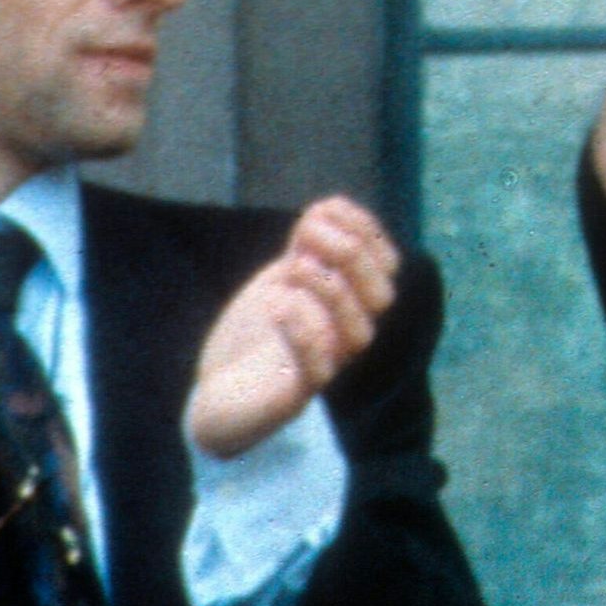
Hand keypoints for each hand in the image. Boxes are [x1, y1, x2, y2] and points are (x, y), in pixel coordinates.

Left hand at [185, 199, 397, 460]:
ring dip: (329, 290)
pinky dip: (302, 330)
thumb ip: (308, 247)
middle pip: (382, 297)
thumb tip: (328, 209)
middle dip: (351, 258)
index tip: (320, 211)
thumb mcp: (282, 277)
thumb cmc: (254, 333)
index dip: (364, 229)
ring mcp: (326, 365)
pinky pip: (318, 370)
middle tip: (304, 243)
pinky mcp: (296, 395)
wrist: (218, 393)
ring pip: (358, 334)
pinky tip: (276, 304)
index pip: (386, 265)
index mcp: (351, 302)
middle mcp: (347, 334)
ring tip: (290, 269)